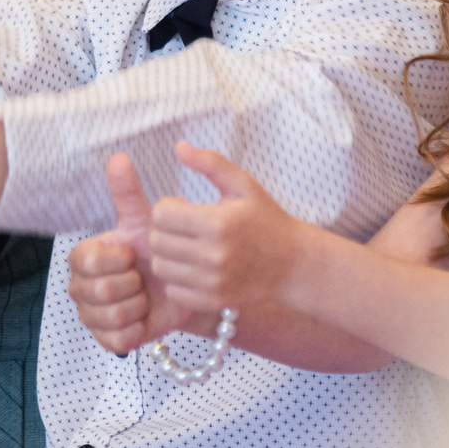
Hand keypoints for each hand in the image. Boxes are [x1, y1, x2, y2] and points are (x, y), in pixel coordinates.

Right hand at [70, 154, 205, 354]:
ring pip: (109, 316)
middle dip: (131, 284)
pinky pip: (118, 340)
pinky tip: (145, 316)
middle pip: (98, 290)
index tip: (135, 255)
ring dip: (137, 306)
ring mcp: (91, 315)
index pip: (88, 260)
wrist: (183, 288)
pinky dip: (137, 329)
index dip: (117, 260)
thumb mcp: (146, 221)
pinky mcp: (106, 341)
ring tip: (145, 296)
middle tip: (143, 278)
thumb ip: (128, 192)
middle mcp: (80, 286)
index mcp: (83, 256)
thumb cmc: (160, 252)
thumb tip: (118, 157)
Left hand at [147, 143, 304, 320]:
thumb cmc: (264, 218)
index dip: (168, 207)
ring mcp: (214, 282)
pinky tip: (193, 267)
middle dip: (164, 230)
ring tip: (186, 246)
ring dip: (168, 255)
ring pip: (161, 267)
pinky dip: (177, 279)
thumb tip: (179, 146)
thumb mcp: (243, 184)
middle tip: (183, 227)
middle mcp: (215, 255)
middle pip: (157, 242)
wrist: (292, 262)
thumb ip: (210, 163)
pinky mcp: (214, 301)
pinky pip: (174, 290)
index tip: (184, 207)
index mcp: (219, 222)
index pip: (162, 214)